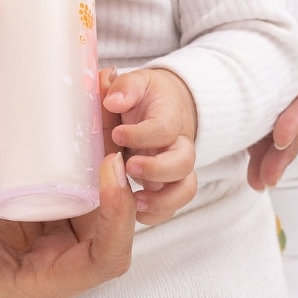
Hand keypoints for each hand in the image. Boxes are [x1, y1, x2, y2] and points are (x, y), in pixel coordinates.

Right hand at [0, 130, 135, 297]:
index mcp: (50, 282)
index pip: (106, 258)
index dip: (120, 215)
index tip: (110, 169)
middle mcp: (65, 265)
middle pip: (112, 226)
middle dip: (119, 181)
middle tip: (111, 130)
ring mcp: (59, 247)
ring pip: (97, 209)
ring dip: (103, 173)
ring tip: (101, 126)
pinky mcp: (48, 229)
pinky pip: (73, 200)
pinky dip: (78, 173)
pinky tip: (76, 140)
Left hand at [102, 67, 197, 224]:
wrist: (169, 106)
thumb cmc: (147, 97)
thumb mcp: (137, 83)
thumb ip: (125, 87)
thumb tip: (112, 99)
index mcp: (170, 118)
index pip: (164, 128)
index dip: (142, 134)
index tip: (117, 134)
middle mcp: (179, 146)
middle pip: (184, 162)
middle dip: (157, 169)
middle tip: (130, 166)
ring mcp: (177, 169)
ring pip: (185, 190)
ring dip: (162, 199)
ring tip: (135, 201)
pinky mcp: (170, 186)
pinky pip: (172, 207)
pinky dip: (157, 214)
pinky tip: (134, 212)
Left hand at [247, 0, 297, 187]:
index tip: (278, 137)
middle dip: (287, 143)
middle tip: (262, 178)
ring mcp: (289, 38)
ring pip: (284, 98)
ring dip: (272, 140)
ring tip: (253, 177)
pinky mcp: (261, 34)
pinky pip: (261, 80)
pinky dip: (252, 111)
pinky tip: (236, 141)